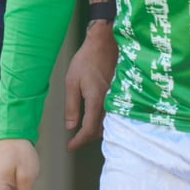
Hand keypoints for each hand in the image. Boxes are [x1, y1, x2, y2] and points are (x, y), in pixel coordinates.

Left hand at [64, 20, 117, 151]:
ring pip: (108, 123)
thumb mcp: (72, 81)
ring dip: (96, 130)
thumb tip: (70, 126)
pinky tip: (97, 118)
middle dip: (87, 137)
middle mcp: (109, 103)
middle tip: (75, 139)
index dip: (78, 141)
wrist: (105, 43)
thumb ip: (71, 106)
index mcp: (96, 101)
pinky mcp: (120, 93)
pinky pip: (113, 114)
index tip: (70, 147)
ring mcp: (116, 98)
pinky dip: (104, 121)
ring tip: (84, 131)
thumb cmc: (87, 60)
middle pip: (100, 130)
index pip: (88, 130)